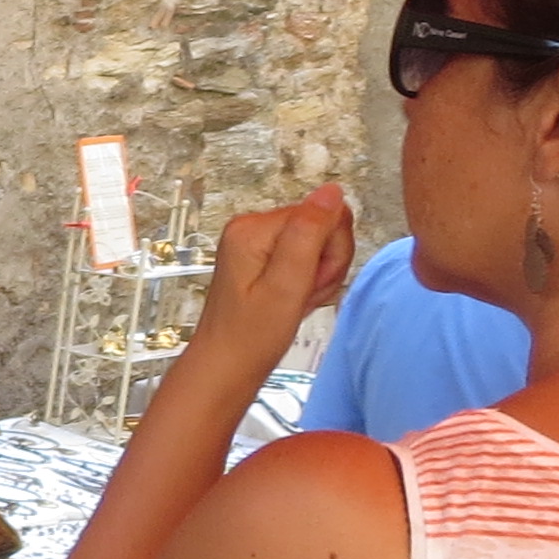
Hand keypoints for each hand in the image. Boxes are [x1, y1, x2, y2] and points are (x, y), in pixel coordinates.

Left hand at [195, 182, 356, 377]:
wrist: (227, 367)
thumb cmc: (251, 336)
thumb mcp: (287, 284)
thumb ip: (309, 234)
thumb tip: (331, 191)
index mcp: (253, 228)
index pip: (325, 215)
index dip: (331, 253)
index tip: (309, 283)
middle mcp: (252, 228)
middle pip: (323, 227)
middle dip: (325, 265)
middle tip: (303, 294)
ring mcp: (258, 243)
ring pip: (320, 246)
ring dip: (319, 278)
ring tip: (296, 301)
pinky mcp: (264, 259)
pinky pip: (307, 261)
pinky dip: (309, 284)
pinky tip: (294, 301)